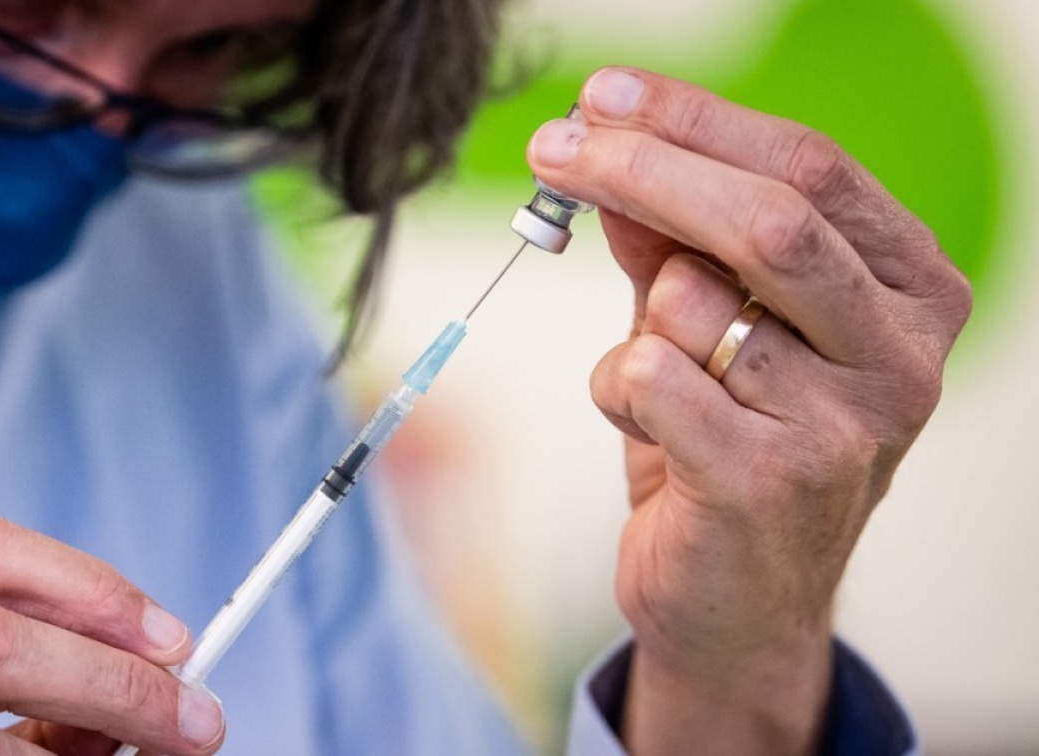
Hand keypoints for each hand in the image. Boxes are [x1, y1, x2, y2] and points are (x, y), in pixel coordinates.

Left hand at [527, 68, 970, 754]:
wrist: (737, 602)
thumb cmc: (726, 445)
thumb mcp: (710, 326)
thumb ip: (676, 241)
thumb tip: (613, 146)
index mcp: (910, 289)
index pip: (810, 167)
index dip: (697, 119)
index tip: (602, 96)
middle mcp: (901, 352)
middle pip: (766, 219)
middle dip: (643, 169)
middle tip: (554, 147)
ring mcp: (848, 422)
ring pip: (690, 303)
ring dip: (635, 327)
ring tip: (653, 383)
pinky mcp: (772, 480)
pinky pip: (651, 376)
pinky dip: (618, 388)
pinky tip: (647, 428)